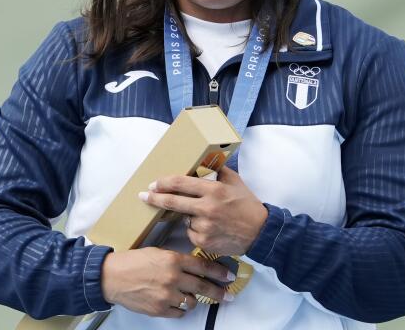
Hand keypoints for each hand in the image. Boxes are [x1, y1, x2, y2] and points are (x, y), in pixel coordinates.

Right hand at [101, 247, 234, 316]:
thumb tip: (195, 266)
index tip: (229, 276)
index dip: (219, 272)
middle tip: (228, 295)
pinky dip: (181, 309)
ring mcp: (166, 295)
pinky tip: (178, 303)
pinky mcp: (159, 309)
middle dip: (219, 292)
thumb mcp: (158, 252)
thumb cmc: (133, 262)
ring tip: (191, 296)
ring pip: (192, 302)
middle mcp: (173, 278)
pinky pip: (179, 312)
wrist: (112, 277)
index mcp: (173, 260)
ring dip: (194, 299)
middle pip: (203, 287)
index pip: (204, 266)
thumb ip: (177, 259)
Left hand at [139, 166, 268, 255]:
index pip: (181, 184)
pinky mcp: (204, 242)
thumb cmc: (247, 205)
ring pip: (184, 220)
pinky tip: (210, 228)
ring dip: (189, 217)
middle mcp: (207, 208)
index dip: (164, 183)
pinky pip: (191, 233)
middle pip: (173, 202)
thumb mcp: (235, 181)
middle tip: (144, 195)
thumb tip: (202, 163)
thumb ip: (217, 171)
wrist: (260, 232)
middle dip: (155, 198)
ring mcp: (205, 226)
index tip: (153, 183)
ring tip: (209, 217)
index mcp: (213, 190)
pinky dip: (196, 231)